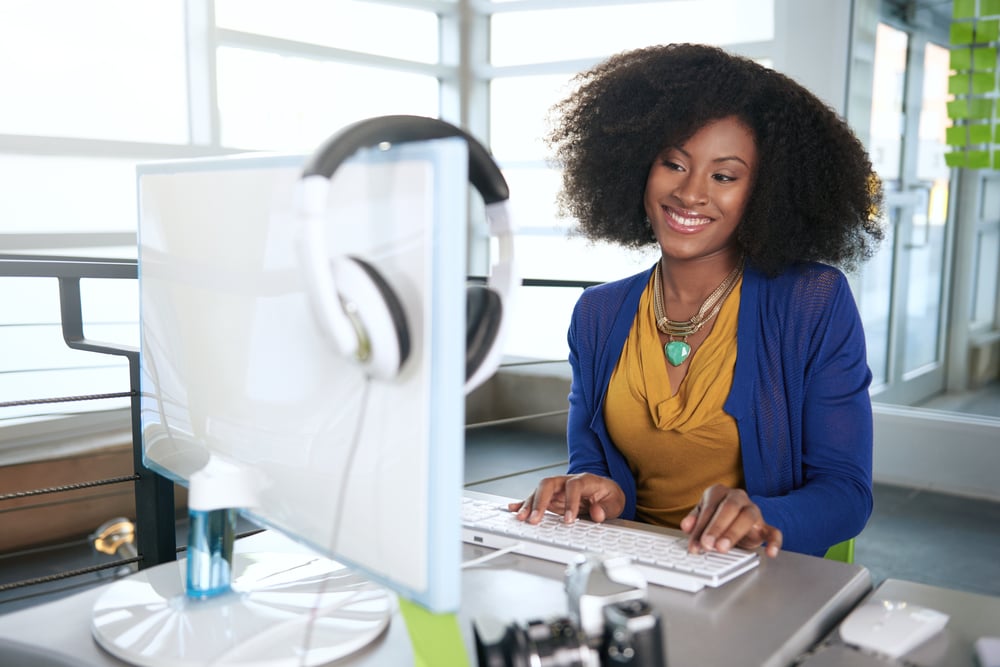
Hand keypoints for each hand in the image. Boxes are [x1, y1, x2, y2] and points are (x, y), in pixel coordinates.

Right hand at [507, 473, 625, 524]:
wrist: (606, 492)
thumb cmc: (609, 496)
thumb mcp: (615, 502)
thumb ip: (606, 508)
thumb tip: (597, 513)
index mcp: (585, 480)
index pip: (573, 486)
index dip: (570, 502)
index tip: (569, 520)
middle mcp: (567, 481)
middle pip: (549, 484)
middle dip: (540, 501)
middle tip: (535, 519)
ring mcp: (557, 489)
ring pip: (539, 492)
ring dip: (529, 505)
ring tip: (521, 518)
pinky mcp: (551, 497)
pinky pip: (536, 498)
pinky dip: (524, 504)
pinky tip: (513, 508)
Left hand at [680, 484, 782, 557]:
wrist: (736, 518)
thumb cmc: (716, 515)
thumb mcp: (702, 516)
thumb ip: (694, 520)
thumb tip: (686, 526)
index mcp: (719, 492)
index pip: (709, 508)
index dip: (701, 527)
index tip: (695, 544)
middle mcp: (738, 497)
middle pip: (729, 508)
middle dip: (717, 528)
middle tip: (707, 545)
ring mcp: (753, 510)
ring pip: (748, 517)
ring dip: (734, 533)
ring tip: (723, 548)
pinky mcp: (765, 526)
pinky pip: (774, 532)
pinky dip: (774, 543)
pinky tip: (770, 553)